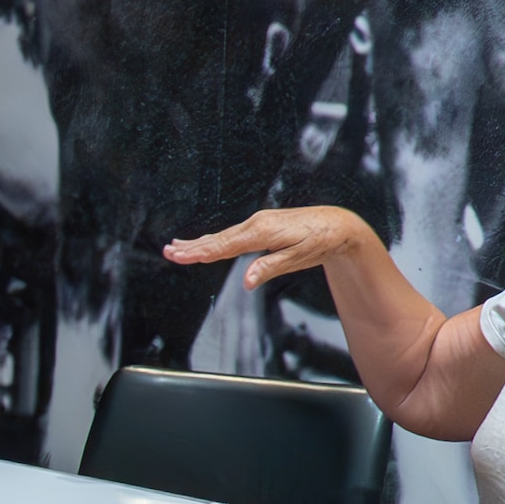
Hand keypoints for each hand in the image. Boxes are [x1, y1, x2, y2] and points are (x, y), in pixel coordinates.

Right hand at [163, 204, 393, 288]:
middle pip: (217, 239)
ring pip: (222, 236)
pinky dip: (214, 239)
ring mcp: (257, 222)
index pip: (223, 246)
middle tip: (168, 251)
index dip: (199, 253)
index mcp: (262, 232)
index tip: (178, 256)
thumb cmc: (320, 241)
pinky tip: (206, 241)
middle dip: (191, 247)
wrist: (336, 224)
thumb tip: (247, 281)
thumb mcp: (297, 258)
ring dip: (198, 242)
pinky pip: (232, 234)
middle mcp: (256, 224)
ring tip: (177, 246)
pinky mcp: (261, 225)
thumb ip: (269, 268)